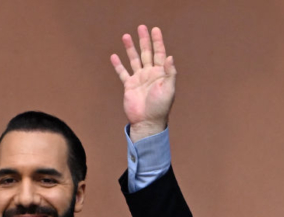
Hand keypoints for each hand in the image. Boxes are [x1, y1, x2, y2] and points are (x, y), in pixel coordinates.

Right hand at [110, 25, 175, 141]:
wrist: (147, 122)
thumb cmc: (160, 107)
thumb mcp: (168, 89)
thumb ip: (169, 73)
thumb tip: (170, 56)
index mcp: (160, 73)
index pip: (159, 53)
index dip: (157, 41)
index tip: (155, 30)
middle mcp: (150, 74)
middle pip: (146, 53)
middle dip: (144, 40)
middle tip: (141, 27)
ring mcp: (139, 79)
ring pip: (134, 60)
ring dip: (130, 48)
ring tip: (126, 36)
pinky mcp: (129, 86)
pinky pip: (122, 73)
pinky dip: (118, 65)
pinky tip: (114, 56)